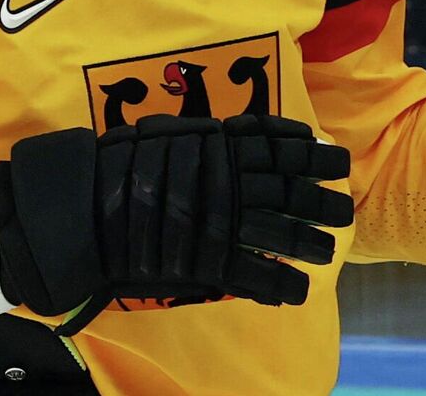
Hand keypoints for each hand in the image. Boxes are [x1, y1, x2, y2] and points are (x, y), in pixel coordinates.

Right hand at [0, 114, 352, 333]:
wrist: (81, 211)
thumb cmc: (117, 168)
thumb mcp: (163, 137)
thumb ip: (201, 138)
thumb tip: (238, 136)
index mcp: (216, 144)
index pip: (275, 143)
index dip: (308, 152)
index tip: (334, 158)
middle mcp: (226, 178)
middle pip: (289, 189)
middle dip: (322, 200)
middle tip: (344, 208)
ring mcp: (218, 219)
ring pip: (280, 231)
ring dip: (310, 242)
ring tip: (329, 250)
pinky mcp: (206, 260)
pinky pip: (253, 274)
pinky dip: (279, 284)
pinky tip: (298, 291)